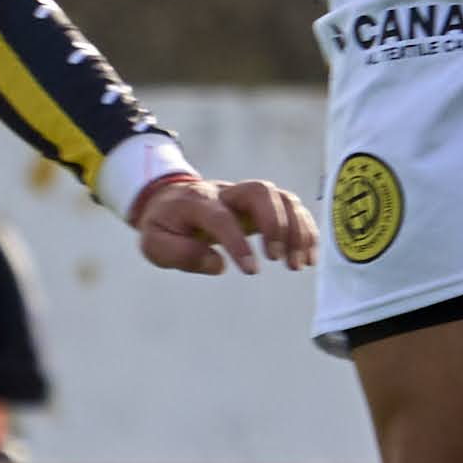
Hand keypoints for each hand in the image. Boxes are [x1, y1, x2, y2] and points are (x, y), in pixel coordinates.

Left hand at [133, 172, 318, 276]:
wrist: (170, 199)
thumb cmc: (164, 225)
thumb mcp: (155, 244)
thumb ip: (180, 254)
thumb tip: (218, 265)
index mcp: (197, 202)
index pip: (221, 216)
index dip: (238, 242)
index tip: (251, 271)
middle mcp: (226, 192)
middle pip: (260, 192)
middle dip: (276, 224)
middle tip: (279, 260)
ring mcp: (246, 195)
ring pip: (281, 196)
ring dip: (296, 229)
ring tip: (297, 265)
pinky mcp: (261, 204)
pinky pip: (291, 206)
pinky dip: (305, 229)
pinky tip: (307, 257)